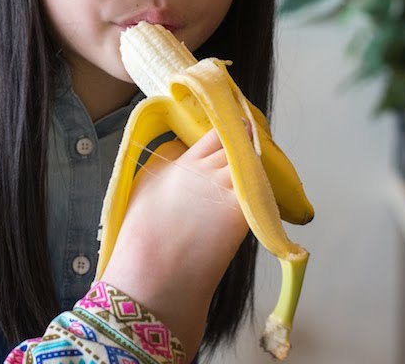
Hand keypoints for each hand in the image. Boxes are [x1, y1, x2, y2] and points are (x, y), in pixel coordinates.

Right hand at [100, 126, 249, 359]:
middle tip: (254, 149)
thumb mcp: (145, 184)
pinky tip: (261, 194)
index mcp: (182, 161)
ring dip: (257, 168)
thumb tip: (184, 148)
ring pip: (252, 166)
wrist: (154, 274)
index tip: (236, 129)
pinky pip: (259, 191)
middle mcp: (207, 169)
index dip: (229, 130)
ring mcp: (226, 189)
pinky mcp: (241, 212)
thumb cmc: (142, 236)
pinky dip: (262, 189)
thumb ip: (168, 161)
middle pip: (238, 146)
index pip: (216, 133)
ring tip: (257, 174)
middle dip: (247, 146)